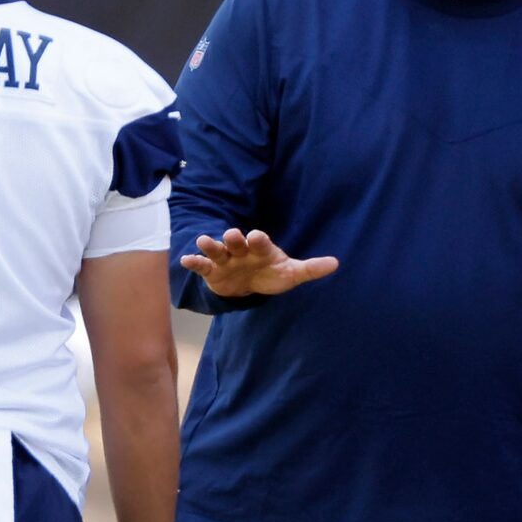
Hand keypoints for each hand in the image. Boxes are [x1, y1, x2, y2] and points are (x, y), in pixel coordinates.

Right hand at [178, 227, 338, 299]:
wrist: (249, 285)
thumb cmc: (271, 274)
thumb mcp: (291, 273)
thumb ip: (310, 269)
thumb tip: (336, 264)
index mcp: (261, 248)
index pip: (260, 241)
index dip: (258, 239)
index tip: (256, 236)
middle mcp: (241, 250)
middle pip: (236, 241)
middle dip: (233, 238)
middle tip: (232, 235)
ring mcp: (225, 259)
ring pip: (217, 250)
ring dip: (211, 245)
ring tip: (202, 241)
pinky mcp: (212, 271)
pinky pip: (202, 265)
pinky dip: (195, 262)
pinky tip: (185, 260)